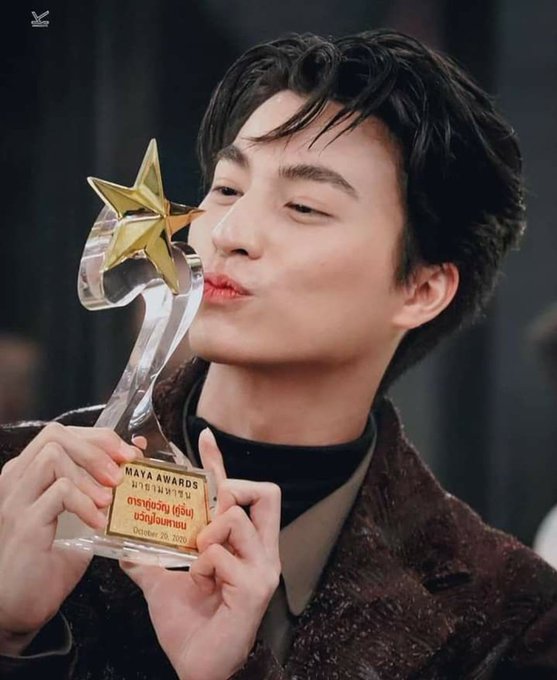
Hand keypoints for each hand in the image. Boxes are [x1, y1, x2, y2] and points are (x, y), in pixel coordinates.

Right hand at [0, 423, 140, 653]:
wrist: (20, 607)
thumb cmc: (50, 561)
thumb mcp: (83, 516)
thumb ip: (102, 485)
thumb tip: (135, 451)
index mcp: (29, 473)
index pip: (62, 433)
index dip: (100, 438)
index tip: (129, 455)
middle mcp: (17, 479)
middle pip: (55, 435)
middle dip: (97, 448)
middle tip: (122, 473)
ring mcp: (15, 500)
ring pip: (53, 456)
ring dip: (90, 475)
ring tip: (109, 500)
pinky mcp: (22, 523)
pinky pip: (58, 492)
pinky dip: (85, 503)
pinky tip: (98, 523)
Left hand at [121, 428, 280, 679]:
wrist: (200, 668)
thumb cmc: (190, 627)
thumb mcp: (165, 584)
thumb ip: (150, 560)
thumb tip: (123, 544)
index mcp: (243, 545)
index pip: (240, 493)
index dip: (220, 462)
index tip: (204, 436)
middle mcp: (260, 550)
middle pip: (263, 492)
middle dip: (230, 491)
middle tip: (207, 511)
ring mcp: (262, 567)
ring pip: (234, 519)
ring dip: (206, 534)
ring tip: (194, 558)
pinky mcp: (256, 586)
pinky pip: (222, 553)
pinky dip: (202, 563)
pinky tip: (198, 582)